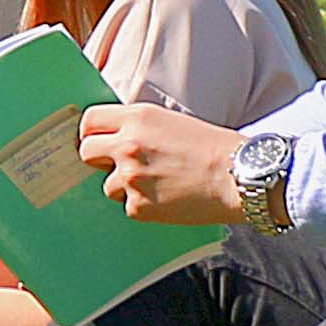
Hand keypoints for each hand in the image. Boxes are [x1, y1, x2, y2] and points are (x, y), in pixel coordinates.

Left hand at [80, 103, 243, 225]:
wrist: (238, 177)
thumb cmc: (212, 147)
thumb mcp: (170, 121)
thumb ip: (137, 126)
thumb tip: (112, 136)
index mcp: (137, 118)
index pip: (90, 121)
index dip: (92, 133)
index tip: (99, 141)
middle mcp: (128, 145)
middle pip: (86, 152)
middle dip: (100, 160)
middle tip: (121, 165)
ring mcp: (131, 177)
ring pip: (108, 185)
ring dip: (126, 187)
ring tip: (159, 183)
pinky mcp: (139, 207)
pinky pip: (128, 207)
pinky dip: (144, 206)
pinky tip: (169, 198)